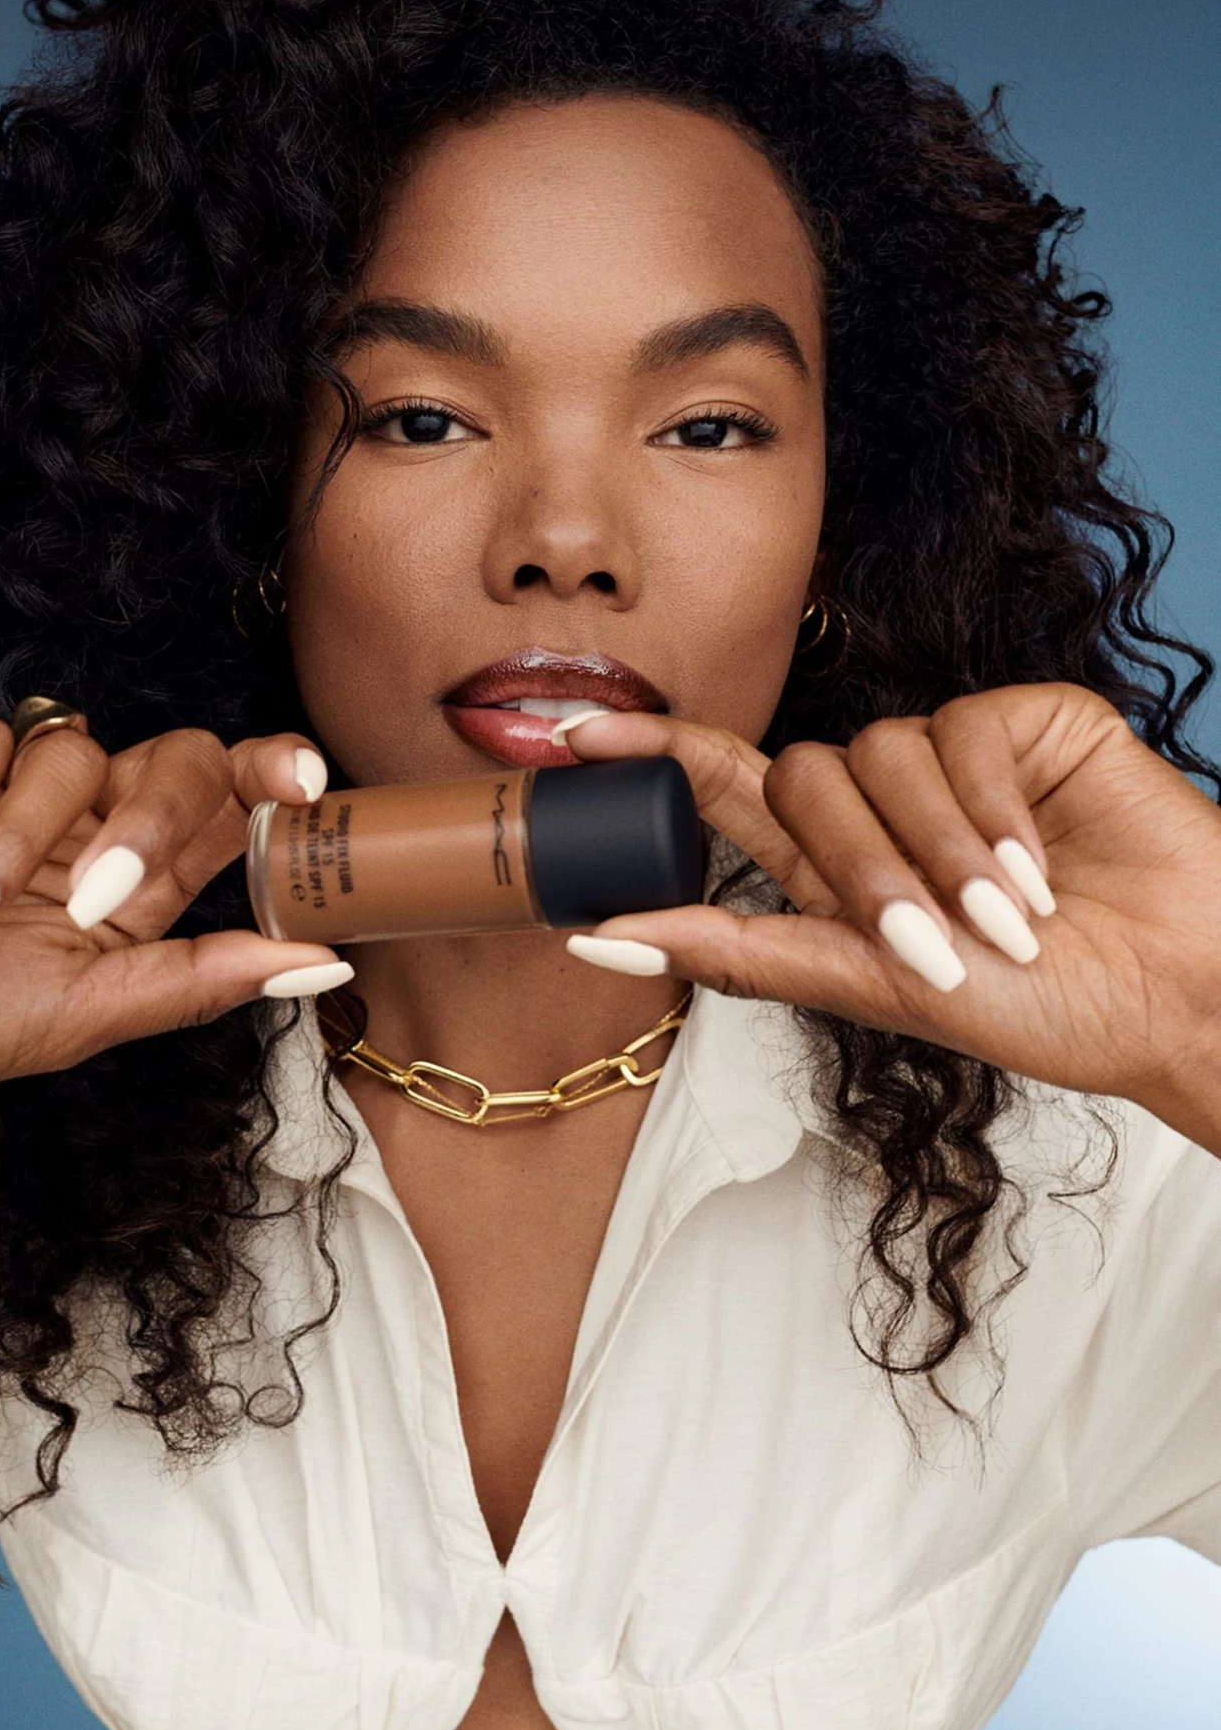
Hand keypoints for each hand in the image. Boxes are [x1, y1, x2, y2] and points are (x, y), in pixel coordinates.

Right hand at [0, 699, 349, 1133]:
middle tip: (100, 891)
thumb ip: (195, 981)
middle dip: (151, 817)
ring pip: (71, 752)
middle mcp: (80, 821)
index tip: (306, 781)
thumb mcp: (75, 1018)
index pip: (225, 809)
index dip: (272, 779)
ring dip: (16, 852)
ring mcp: (4, 777)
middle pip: (171, 759)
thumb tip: (324, 960)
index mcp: (132, 884)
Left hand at [558, 684, 1220, 1124]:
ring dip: (936, 859)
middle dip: (856, 868)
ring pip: (874, 756)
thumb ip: (743, 953)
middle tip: (927, 948)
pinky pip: (959, 734)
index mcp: (840, 867)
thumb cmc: (1043, 1008)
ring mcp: (955, 758)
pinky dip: (992, 816)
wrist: (1177, 996)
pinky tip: (1042, 872)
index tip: (569, 739)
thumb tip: (601, 936)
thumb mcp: (875, 988)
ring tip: (1006, 925)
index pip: (725, 790)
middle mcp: (885, 805)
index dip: (650, 757)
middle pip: (796, 774)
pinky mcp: (1024, 720)